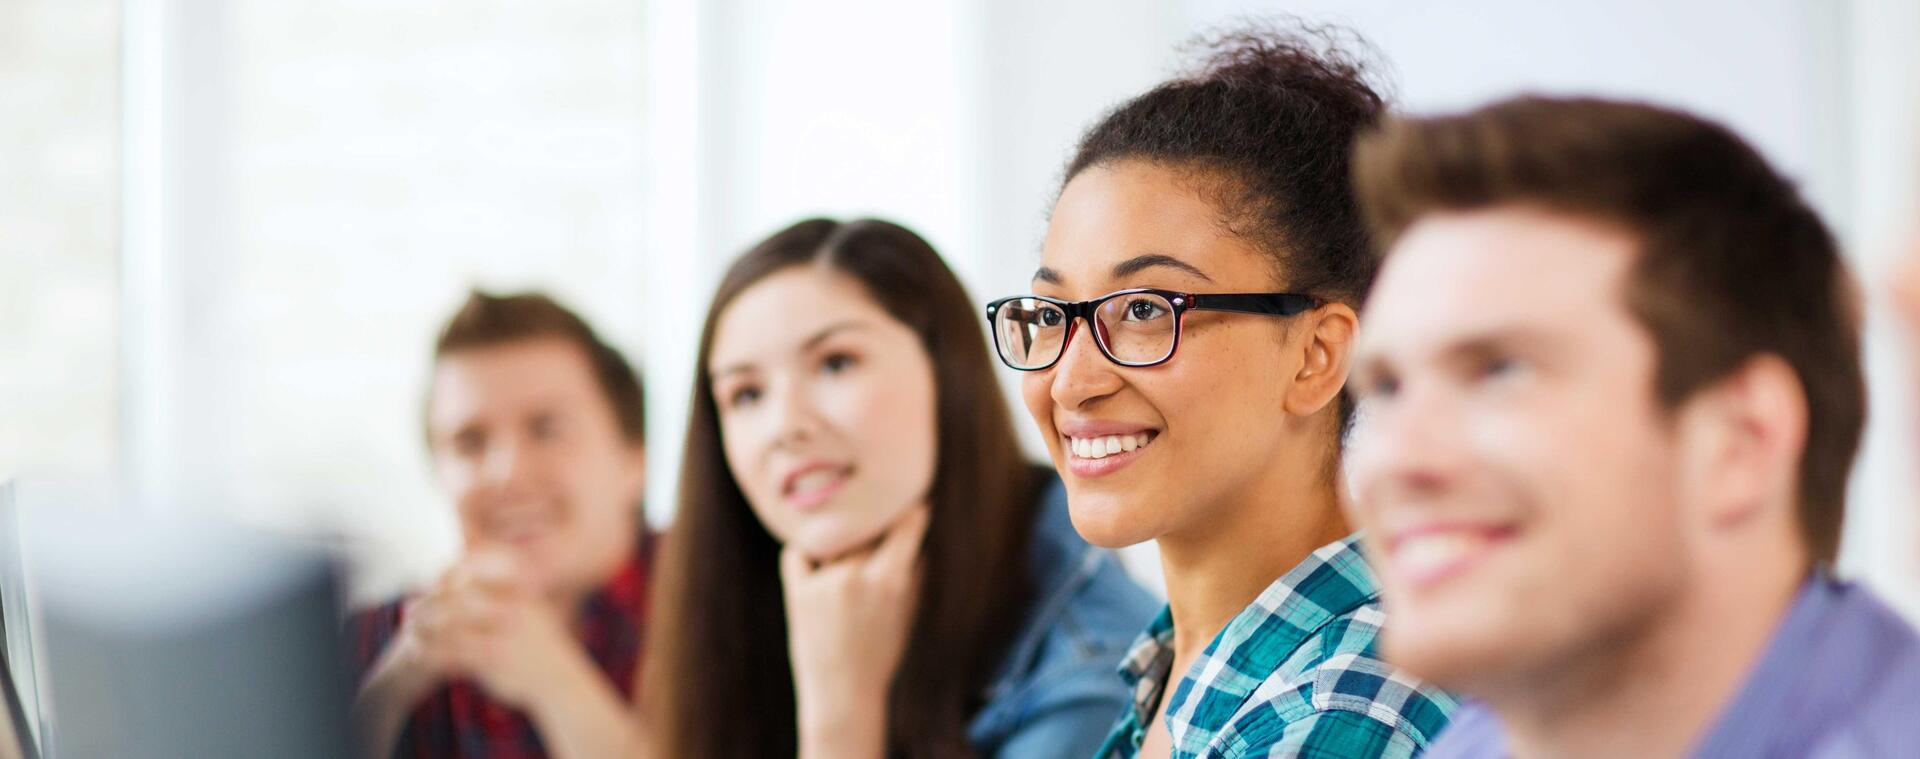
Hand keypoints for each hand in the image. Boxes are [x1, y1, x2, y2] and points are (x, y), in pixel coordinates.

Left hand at [410, 548, 589, 709]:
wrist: (560, 679)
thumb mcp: (529, 603)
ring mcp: (502, 631)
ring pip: (447, 622)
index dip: (446, 573)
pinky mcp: (492, 658)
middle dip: (427, 601)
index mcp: (520, 586)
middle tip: (408, 608)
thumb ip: (501, 584)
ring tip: (408, 630)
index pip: (472, 567)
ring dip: (421, 626)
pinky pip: (448, 651)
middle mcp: (512, 604)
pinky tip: (417, 653)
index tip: (432, 583)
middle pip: (455, 595)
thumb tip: (462, 561)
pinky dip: (427, 651)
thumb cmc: (537, 639)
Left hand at [780, 505, 929, 758]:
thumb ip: (916, 569)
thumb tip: (920, 526)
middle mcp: (854, 576)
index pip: (906, 526)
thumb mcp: (909, 613)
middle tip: (878, 538)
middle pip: (868, 530)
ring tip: (851, 570)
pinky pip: (799, 553)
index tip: (915, 504)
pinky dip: (808, 555)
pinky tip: (819, 567)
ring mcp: (823, 583)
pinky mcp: (797, 592)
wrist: (842, 697)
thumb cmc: (883, 655)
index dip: (913, 512)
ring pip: (837, 540)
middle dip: (876, 531)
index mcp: (889, 581)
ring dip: (845, 544)